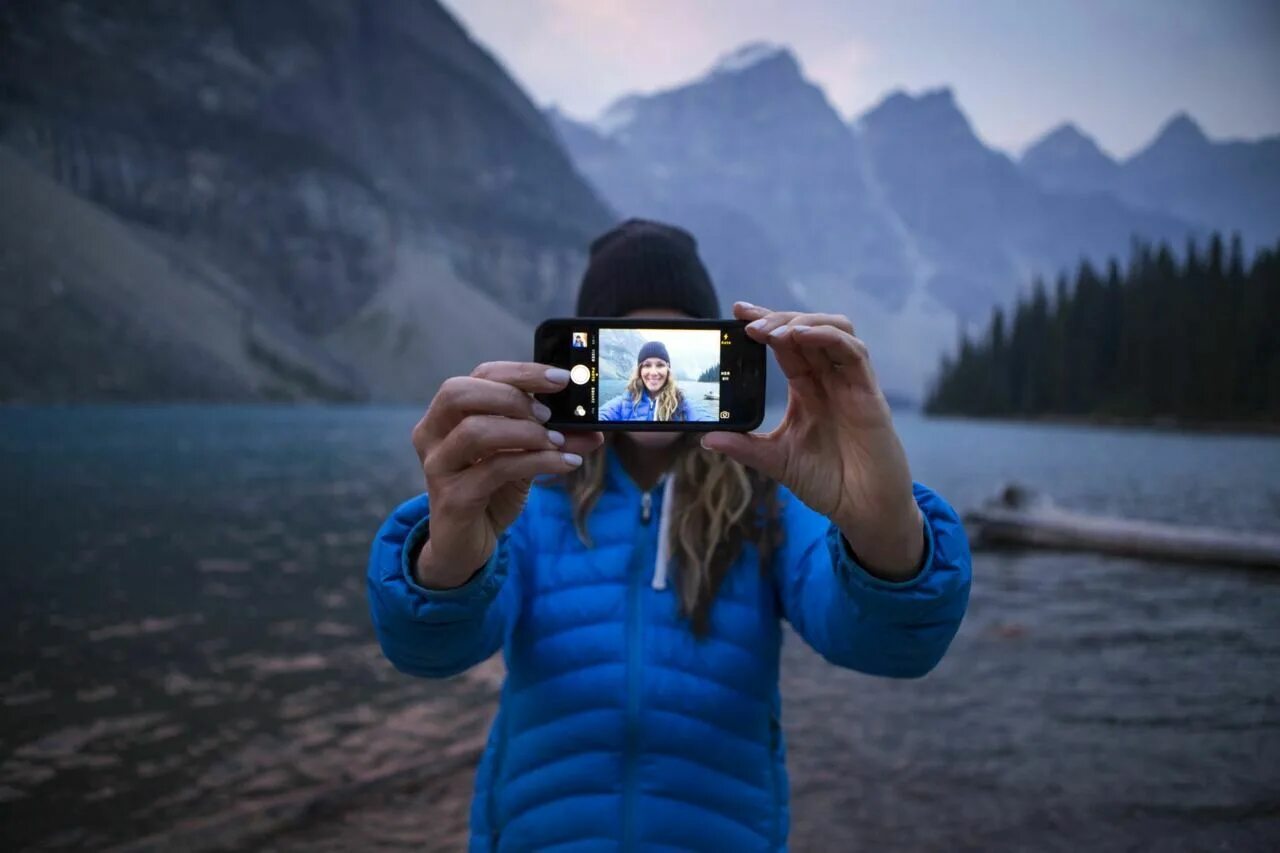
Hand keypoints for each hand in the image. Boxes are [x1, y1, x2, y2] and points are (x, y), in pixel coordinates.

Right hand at [411, 362, 602, 587]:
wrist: (465, 545)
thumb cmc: (491, 492)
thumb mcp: (524, 459)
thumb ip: (552, 440)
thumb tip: (594, 430)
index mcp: (448, 414)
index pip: (480, 376)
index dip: (521, 373)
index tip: (562, 379)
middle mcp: (432, 434)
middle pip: (459, 393)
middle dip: (511, 396)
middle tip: (548, 413)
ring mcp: (438, 466)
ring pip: (474, 430)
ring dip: (524, 431)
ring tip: (556, 441)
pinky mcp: (452, 498)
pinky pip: (495, 469)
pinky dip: (536, 462)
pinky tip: (565, 464)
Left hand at [701, 302, 923, 579]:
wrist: (863, 511)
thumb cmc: (828, 483)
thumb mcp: (777, 461)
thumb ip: (744, 447)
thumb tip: (706, 437)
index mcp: (808, 390)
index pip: (786, 345)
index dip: (765, 323)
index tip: (737, 313)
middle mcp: (830, 380)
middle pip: (807, 329)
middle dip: (777, 318)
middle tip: (747, 320)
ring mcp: (851, 384)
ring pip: (834, 330)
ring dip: (802, 322)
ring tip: (771, 330)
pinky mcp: (869, 394)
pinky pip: (853, 352)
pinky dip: (828, 337)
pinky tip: (801, 336)